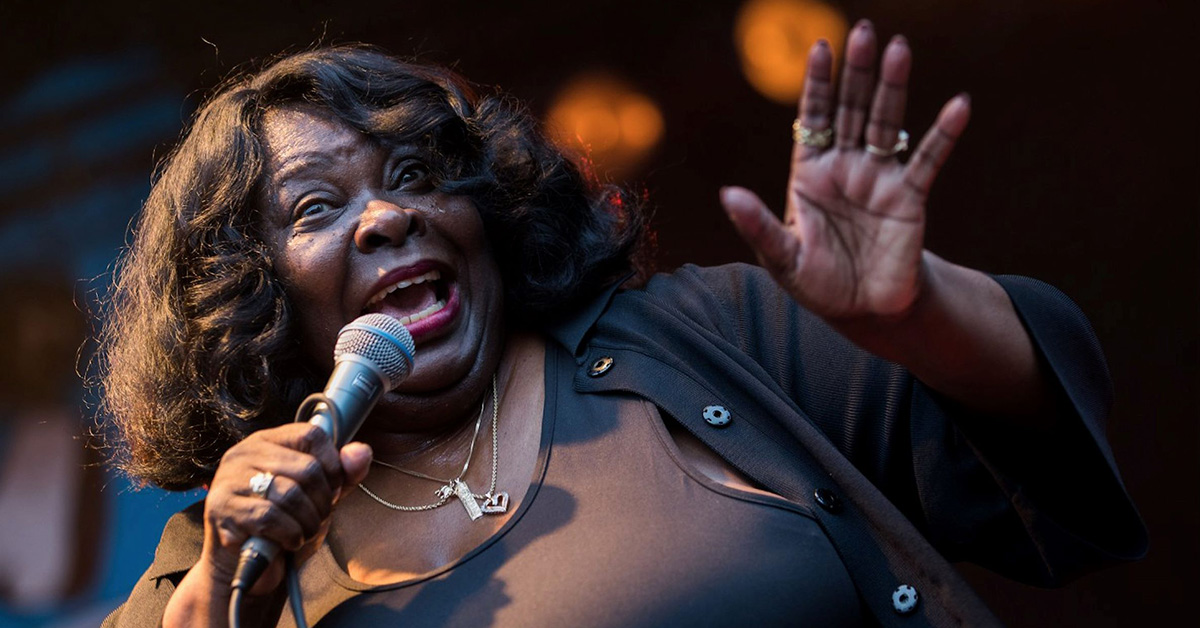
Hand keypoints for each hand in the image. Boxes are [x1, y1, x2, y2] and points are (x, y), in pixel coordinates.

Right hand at [197, 423, 371, 595]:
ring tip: (305, 531)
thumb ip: (343, 474)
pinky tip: (289, 540)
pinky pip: (270, 518)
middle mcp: (243, 453)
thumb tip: (362, 452)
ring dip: (309, 521)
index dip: (333, 465)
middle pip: (306, 468)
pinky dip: (290, 534)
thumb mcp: (318, 496)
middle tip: (319, 517)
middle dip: (323, 501)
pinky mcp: (221, 509)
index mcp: (267, 441)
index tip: (334, 489)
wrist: (246, 566)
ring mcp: (229, 480)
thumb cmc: (284, 525)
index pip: (311, 435)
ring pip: (290, 494)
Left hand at [722, 20, 969, 320]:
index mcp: (809, 174)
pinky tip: (958, 105)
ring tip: (899, 49)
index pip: (813, 119)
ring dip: (893, 87)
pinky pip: (928, 160)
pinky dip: (943, 134)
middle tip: (864, 31)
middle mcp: (845, 167)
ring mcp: (878, 178)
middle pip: (851, 110)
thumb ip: (757, 225)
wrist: (864, 312)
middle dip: (856, 72)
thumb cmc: (818, 283)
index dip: (817, 85)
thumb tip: (726, 195)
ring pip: (886, 124)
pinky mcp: (909, 198)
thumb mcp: (782, 258)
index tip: (820, 47)